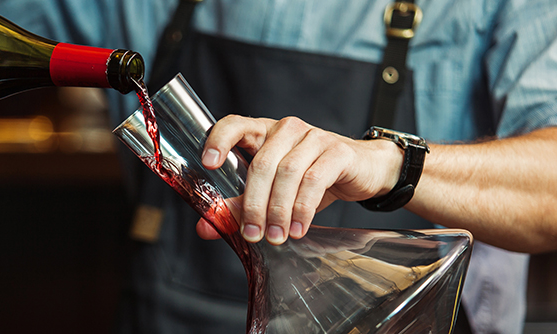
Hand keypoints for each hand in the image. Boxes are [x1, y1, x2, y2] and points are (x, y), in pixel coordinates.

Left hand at [195, 115, 403, 244]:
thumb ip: (238, 206)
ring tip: (276, 237)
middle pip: (262, 164)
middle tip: (252, 234)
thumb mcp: (273, 191)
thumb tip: (205, 226)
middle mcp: (286, 129)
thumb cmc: (313, 178)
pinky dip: (303, 208)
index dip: (219, 140)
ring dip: (278, 210)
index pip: (235, 124)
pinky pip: (315, 180)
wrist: (364, 171)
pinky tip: (298, 228)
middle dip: (254, 203)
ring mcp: (314, 137)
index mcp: (264, 132)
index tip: (208, 164)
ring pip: (287, 173)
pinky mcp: (338, 151)